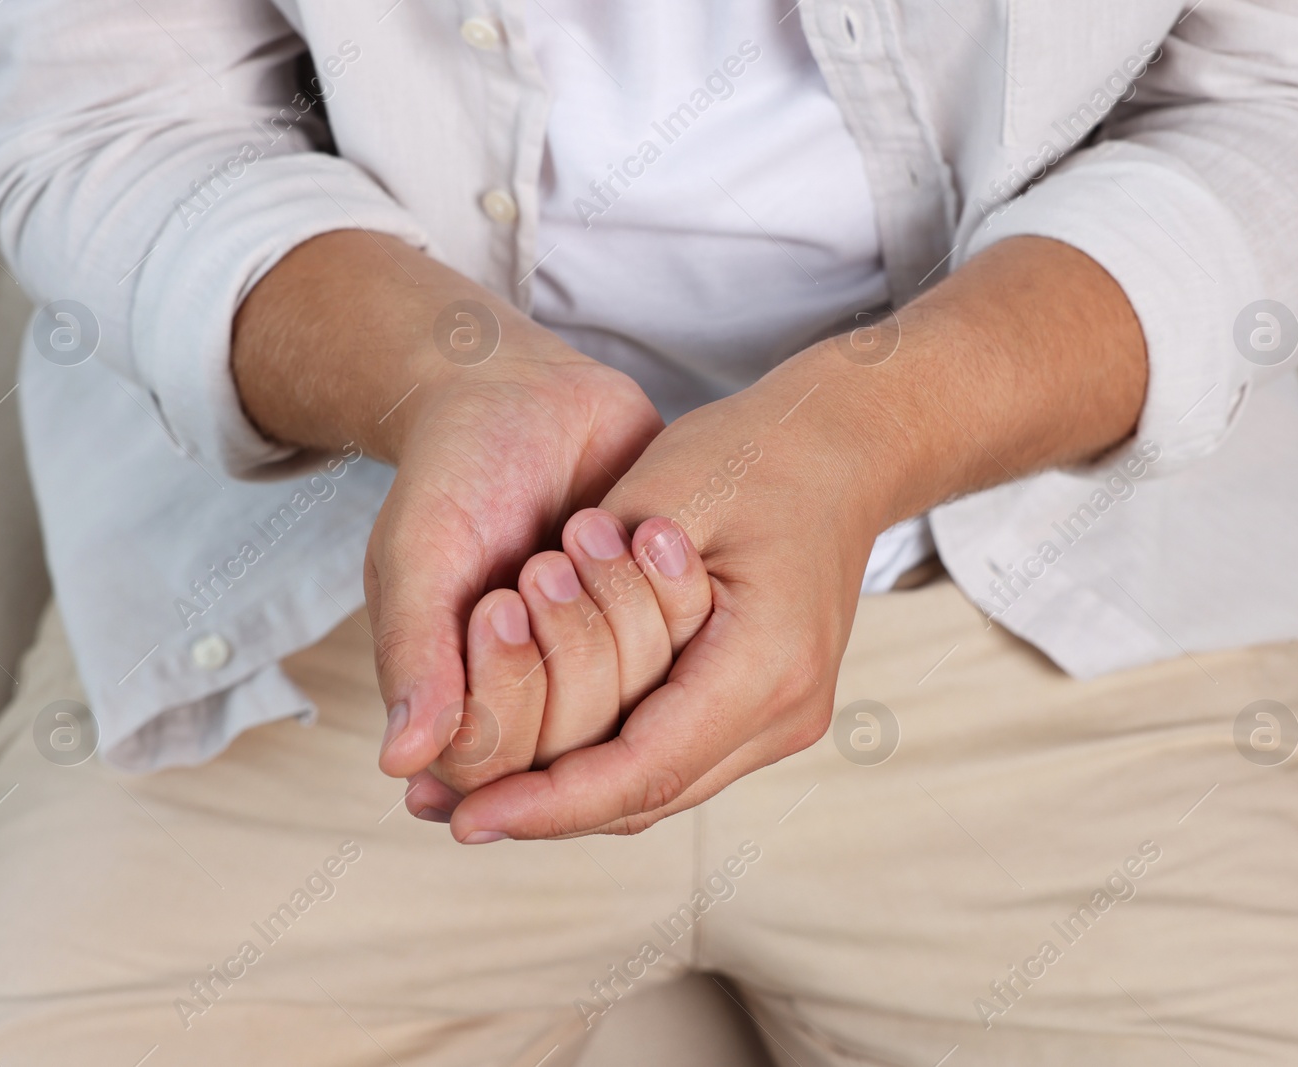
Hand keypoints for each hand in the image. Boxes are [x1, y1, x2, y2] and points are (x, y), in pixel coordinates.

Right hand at [230, 231, 674, 782]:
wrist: (528, 394)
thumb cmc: (456, 469)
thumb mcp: (420, 549)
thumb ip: (413, 650)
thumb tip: (401, 763)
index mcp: (456, 699)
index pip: (489, 766)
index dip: (506, 690)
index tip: (500, 603)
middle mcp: (533, 703)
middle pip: (572, 743)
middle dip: (567, 641)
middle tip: (547, 561)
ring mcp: (603, 673)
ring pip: (639, 705)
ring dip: (618, 609)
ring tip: (587, 529)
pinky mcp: (662, 635)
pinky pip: (690, 654)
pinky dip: (671, 590)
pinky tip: (645, 529)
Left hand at [439, 355, 890, 839]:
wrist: (846, 450)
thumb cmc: (754, 455)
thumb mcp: (660, 497)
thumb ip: (588, 589)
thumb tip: (508, 669)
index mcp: (766, 661)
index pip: (643, 766)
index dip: (550, 803)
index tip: (468, 817)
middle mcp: (786, 711)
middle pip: (650, 797)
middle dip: (547, 812)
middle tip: (452, 813)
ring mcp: (786, 718)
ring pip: (662, 790)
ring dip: (572, 796)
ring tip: (477, 795)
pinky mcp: (770, 710)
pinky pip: (677, 759)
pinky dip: (607, 766)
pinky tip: (540, 760)